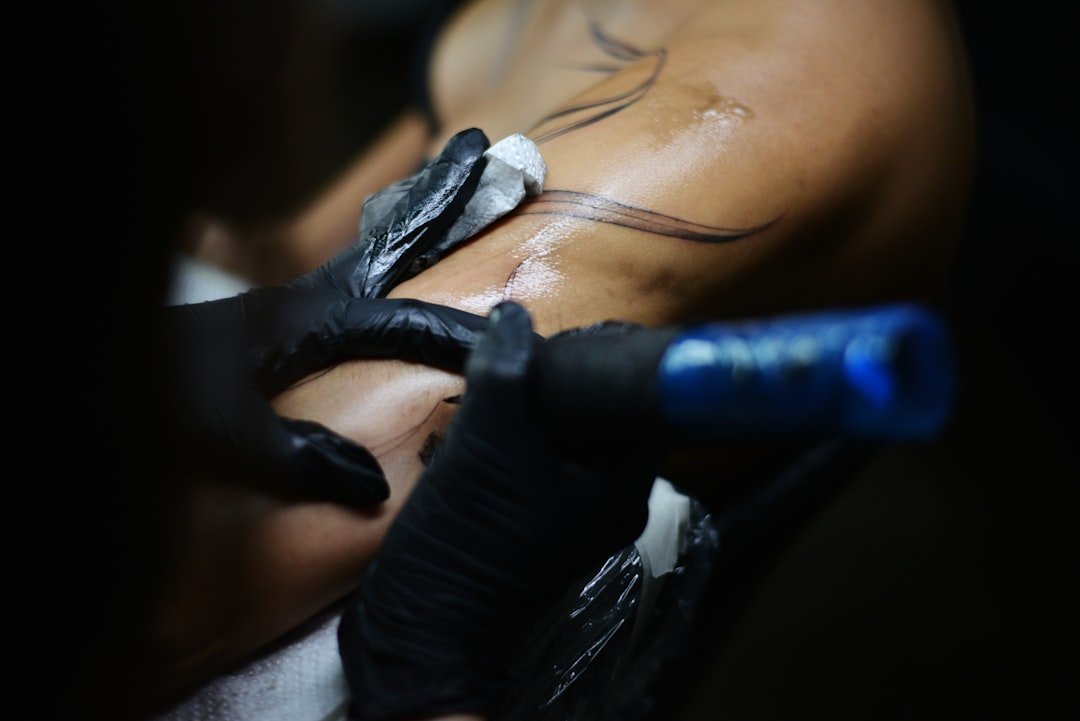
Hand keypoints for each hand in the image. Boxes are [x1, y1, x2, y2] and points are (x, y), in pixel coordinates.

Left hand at [167, 129, 492, 504]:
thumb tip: (375, 484)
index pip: (397, 321)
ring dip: (415, 214)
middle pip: (389, 240)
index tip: (502, 346)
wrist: (99, 378)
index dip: (452, 336)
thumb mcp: (223, 439)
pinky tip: (392, 257)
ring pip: (370, 247)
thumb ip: (299, 458)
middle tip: (486, 157)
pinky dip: (379, 247)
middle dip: (441, 201)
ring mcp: (290, 303)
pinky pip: (345, 271)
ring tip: (456, 176)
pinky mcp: (276, 319)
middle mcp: (303, 299)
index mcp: (302, 321)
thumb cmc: (154, 404)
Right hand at [338, 302, 660, 719]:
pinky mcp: (534, 520)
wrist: (423, 623)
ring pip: (563, 435)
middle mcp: (608, 498)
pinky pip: (535, 460)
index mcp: (623, 483)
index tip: (562, 340)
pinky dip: (510, 436)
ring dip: (528, 407)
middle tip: (517, 360)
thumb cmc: (471, 537)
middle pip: (599, 414)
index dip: (606, 359)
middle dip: (558, 381)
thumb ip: (507, 372)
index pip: (639, 400)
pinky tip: (476, 426)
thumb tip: (513, 315)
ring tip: (490, 388)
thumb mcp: (490, 443)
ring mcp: (570, 513)